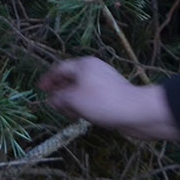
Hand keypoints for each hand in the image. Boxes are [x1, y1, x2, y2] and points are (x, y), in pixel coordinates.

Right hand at [39, 57, 179, 141]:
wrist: (139, 112)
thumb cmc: (103, 102)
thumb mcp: (74, 100)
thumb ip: (59, 98)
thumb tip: (51, 100)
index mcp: (83, 65)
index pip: (59, 69)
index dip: (48, 79)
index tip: (40, 89)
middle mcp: (94, 70)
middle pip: (71, 78)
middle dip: (61, 92)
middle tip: (54, 104)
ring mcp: (106, 82)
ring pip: (82, 89)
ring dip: (73, 100)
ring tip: (69, 113)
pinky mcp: (114, 94)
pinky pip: (94, 97)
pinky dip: (85, 104)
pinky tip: (84, 115)